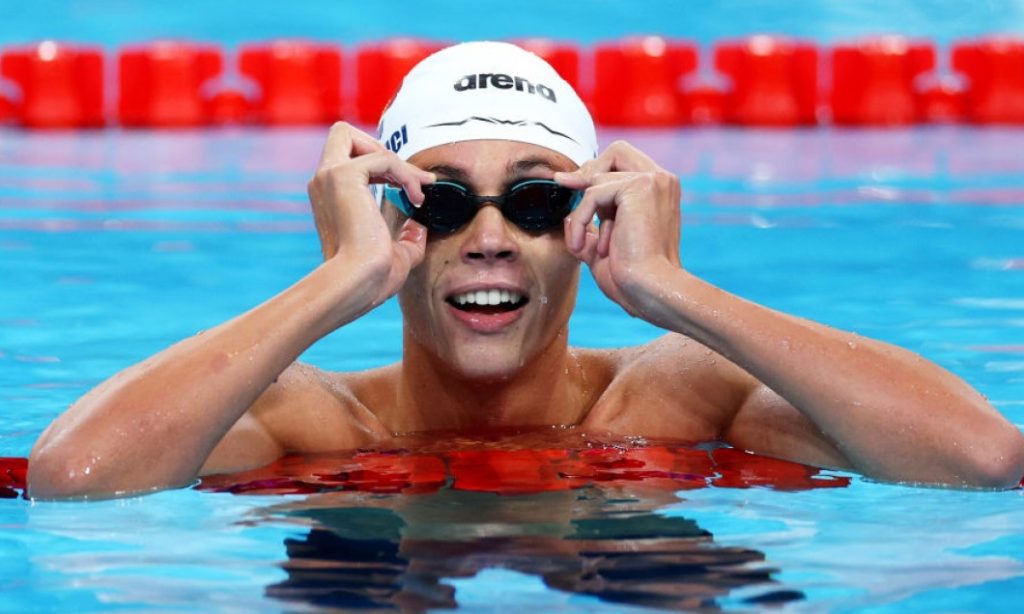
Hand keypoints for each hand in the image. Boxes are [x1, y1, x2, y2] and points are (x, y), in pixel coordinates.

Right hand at [307, 122, 434, 310]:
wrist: (356, 284)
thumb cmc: (371, 278)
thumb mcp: (396, 255)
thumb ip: (407, 238)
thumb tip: (418, 227)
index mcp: (328, 196)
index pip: (349, 157)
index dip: (380, 164)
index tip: (411, 189)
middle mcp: (322, 181)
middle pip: (344, 134)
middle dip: (380, 149)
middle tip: (410, 181)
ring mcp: (329, 175)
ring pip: (359, 138)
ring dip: (396, 162)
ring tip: (418, 190)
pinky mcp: (344, 176)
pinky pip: (383, 158)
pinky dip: (404, 173)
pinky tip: (415, 197)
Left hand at [556, 141, 683, 326]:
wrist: (651, 292)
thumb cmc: (634, 280)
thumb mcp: (607, 246)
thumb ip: (593, 227)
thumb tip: (569, 217)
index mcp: (660, 192)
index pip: (624, 163)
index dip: (595, 172)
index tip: (566, 184)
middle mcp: (662, 181)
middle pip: (616, 151)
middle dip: (586, 171)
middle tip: (565, 188)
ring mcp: (653, 181)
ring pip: (598, 176)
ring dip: (580, 213)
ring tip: (580, 247)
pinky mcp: (639, 188)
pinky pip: (592, 194)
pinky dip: (580, 220)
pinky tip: (581, 247)